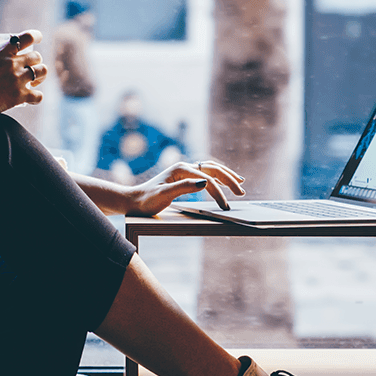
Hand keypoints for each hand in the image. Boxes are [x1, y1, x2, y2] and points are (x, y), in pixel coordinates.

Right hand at [0, 31, 47, 145]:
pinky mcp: (19, 96)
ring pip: (42, 72)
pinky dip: (36, 98)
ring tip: (33, 82)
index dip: (36, 36)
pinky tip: (31, 99)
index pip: (27, 37)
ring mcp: (17, 79)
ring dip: (40, 76)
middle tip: (30, 69)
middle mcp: (12, 63)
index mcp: (0, 52)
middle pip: (37, 56)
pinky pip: (39, 95)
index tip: (38, 38)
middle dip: (35, 62)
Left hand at [124, 159, 245, 216]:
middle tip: (241, 192)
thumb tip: (206, 182)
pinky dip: (218, 176)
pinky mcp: (184, 177)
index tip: (225, 208)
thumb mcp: (164, 195)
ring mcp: (185, 171)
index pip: (207, 180)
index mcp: (181, 169)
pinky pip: (206, 173)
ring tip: (240, 183)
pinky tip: (224, 181)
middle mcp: (184, 167)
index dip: (218, 193)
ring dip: (226, 175)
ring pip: (211, 169)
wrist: (133, 201)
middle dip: (229, 180)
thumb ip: (184, 187)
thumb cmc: (147, 200)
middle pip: (213, 169)